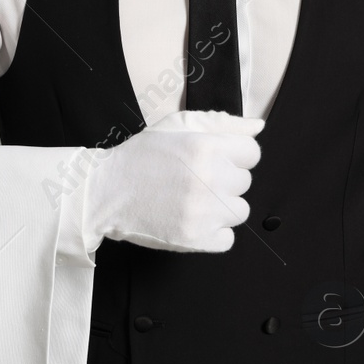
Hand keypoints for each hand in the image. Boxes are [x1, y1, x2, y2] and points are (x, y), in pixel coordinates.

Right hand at [84, 109, 263, 253]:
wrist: (105, 191)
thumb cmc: (143, 156)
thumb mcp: (178, 125)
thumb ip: (223, 123)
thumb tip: (258, 126)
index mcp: (206, 147)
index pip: (252, 153)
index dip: (234, 156)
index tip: (214, 160)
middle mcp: (209, 178)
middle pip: (245, 182)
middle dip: (225, 181)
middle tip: (195, 181)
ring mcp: (203, 211)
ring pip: (240, 211)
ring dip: (222, 208)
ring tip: (194, 201)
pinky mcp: (195, 238)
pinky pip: (228, 239)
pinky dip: (213, 234)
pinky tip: (192, 220)